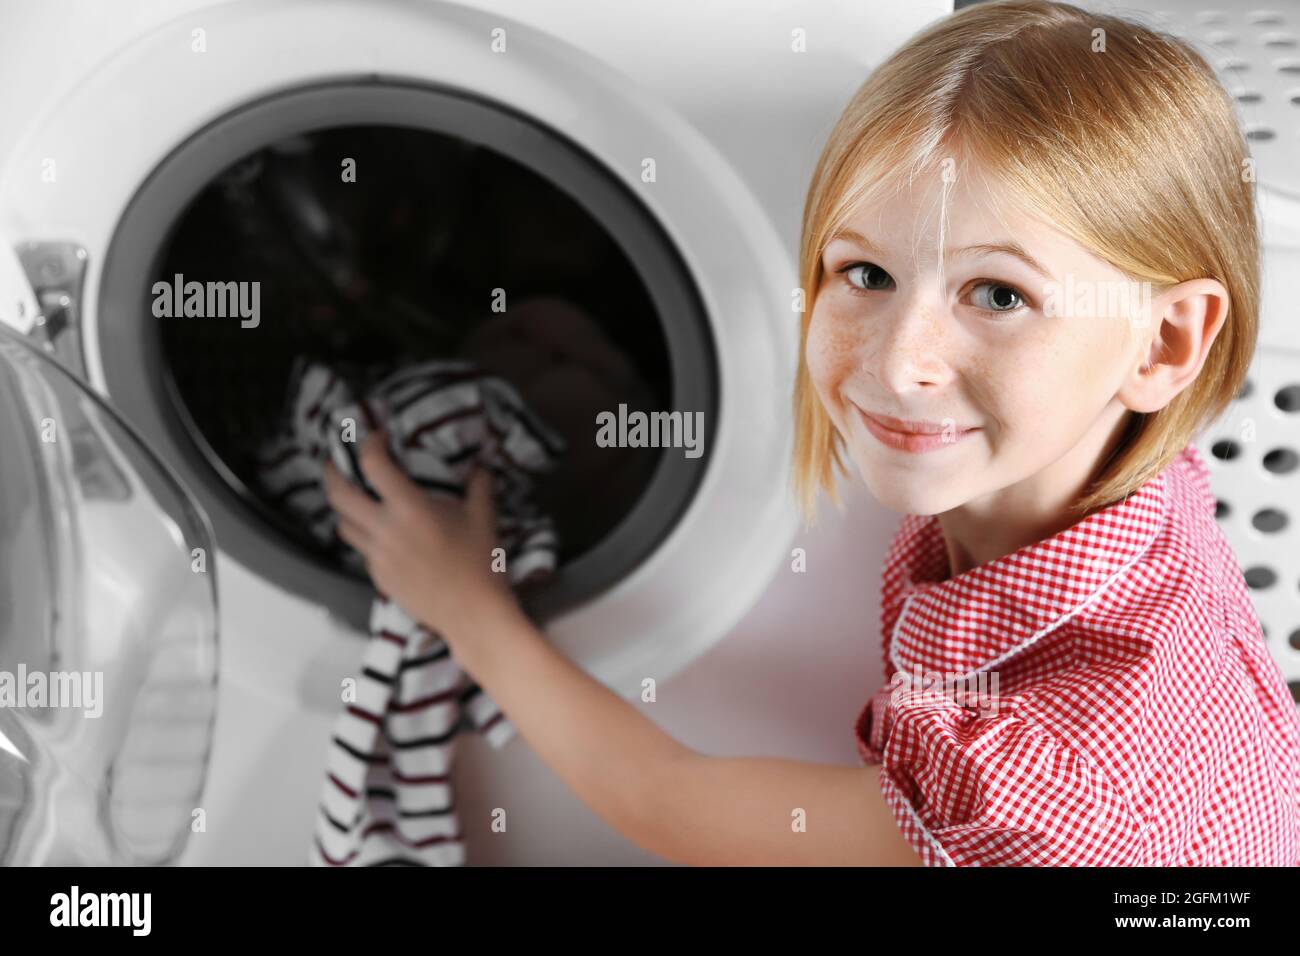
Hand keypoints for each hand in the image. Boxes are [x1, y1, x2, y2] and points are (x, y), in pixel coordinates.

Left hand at [323, 431, 516, 642]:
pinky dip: (363, 536)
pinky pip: (361, 551)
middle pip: (339, 495)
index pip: (372, 465)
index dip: (369, 444)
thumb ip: (479, 486)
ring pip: (342, 525)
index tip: (378, 437)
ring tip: (352, 498)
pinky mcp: (379, 577)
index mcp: (409, 508)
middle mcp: (385, 530)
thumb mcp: (484, 517)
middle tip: (336, 463)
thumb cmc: (480, 563)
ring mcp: (377, 556)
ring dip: (342, 507)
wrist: (472, 613)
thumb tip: (481, 467)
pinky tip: (380, 535)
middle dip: (333, 473)